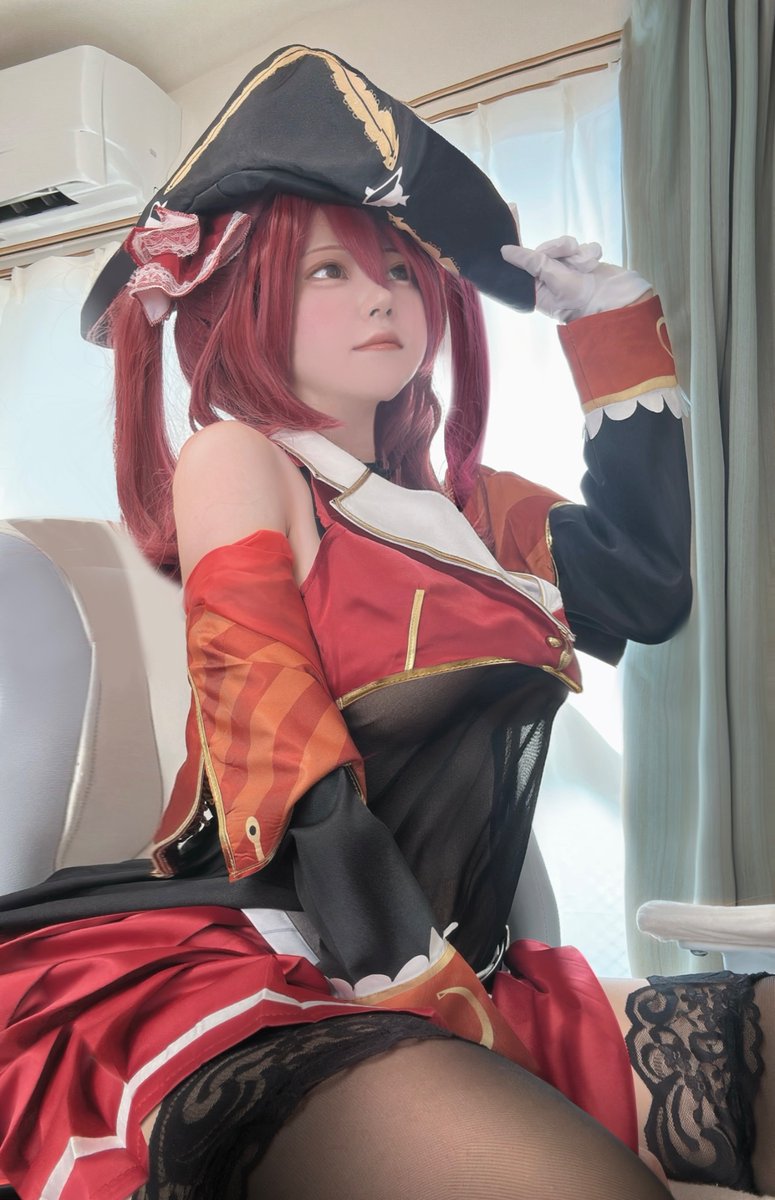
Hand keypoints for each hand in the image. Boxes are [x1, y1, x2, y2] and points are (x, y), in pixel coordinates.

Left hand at [501, 235, 651, 321]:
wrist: (619, 302)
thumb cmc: (584, 300)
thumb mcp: (554, 280)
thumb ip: (532, 262)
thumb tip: (506, 251)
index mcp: (536, 289)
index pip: (521, 260)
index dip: (516, 237)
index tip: (511, 209)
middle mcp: (549, 279)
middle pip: (543, 249)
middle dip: (555, 249)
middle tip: (564, 255)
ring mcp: (567, 270)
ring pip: (563, 245)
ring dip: (575, 253)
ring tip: (583, 267)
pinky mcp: (583, 262)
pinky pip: (582, 246)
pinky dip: (589, 253)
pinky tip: (593, 265)